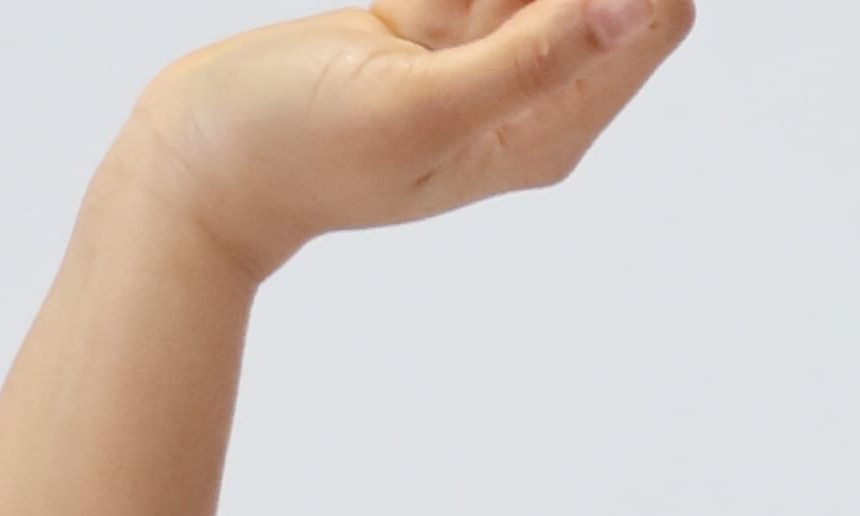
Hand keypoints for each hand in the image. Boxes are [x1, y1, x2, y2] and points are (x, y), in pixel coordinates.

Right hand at [121, 0, 694, 290]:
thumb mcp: (421, 104)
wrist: (207, 156)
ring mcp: (484, 49)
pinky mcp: (435, 16)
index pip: (653, 17)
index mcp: (549, 126)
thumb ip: (531, 59)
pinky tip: (411, 7)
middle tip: (461, 4)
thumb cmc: (302, 149)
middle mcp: (532, 88)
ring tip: (422, 17)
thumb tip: (630, 4)